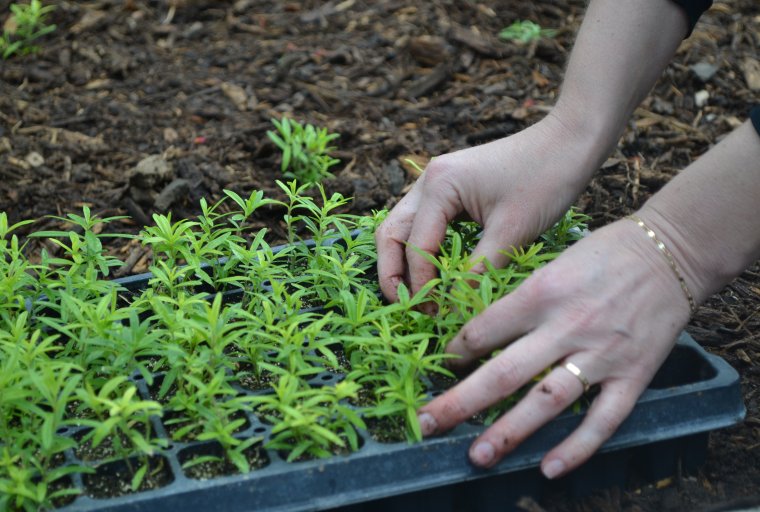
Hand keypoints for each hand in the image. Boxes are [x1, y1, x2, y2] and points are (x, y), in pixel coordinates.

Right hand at [375, 111, 606, 302]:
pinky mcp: (450, 189)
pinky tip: (434, 273)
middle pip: (391, 234)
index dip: (421, 285)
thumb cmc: (546, 179)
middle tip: (407, 309)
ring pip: (402, 229)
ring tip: (417, 297)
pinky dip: (422, 249)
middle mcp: (428, 181)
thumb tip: (456, 307)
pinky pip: (423, 223)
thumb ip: (478, 270)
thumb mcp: (512, 231)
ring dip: (404, 263)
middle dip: (393, 274)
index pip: (417, 246)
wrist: (569, 141)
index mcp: (439, 186)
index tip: (434, 316)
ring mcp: (436, 182)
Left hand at [415, 218, 692, 477]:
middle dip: (461, 402)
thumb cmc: (603, 253)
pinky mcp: (634, 375)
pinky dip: (577, 447)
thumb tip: (480, 335)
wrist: (669, 252)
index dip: (455, 353)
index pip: (484, 330)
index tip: (441, 367)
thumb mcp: (551, 265)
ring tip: (477, 457)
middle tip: (427, 425)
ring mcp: (601, 354)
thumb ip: (519, 301)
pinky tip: (549, 469)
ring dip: (510, 432)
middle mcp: (567, 326)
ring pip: (548, 400)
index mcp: (541, 293)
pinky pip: (604, 419)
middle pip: (504, 371)